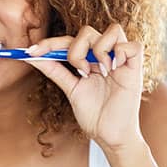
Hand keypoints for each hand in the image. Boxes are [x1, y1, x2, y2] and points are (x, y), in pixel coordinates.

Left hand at [26, 24, 144, 150]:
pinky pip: (133, 46)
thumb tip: (31, 56)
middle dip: (75, 50)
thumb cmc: (94, 114)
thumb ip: (54, 70)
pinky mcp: (136, 69)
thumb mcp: (70, 88)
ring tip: (98, 72)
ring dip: (98, 50)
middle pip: (88, 31)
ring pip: (112, 30)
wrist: (109, 135)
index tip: (30, 52)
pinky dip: (120, 52)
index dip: (49, 43)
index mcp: (89, 59)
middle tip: (79, 72)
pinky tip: (112, 70)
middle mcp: (105, 56)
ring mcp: (121, 60)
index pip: (69, 40)